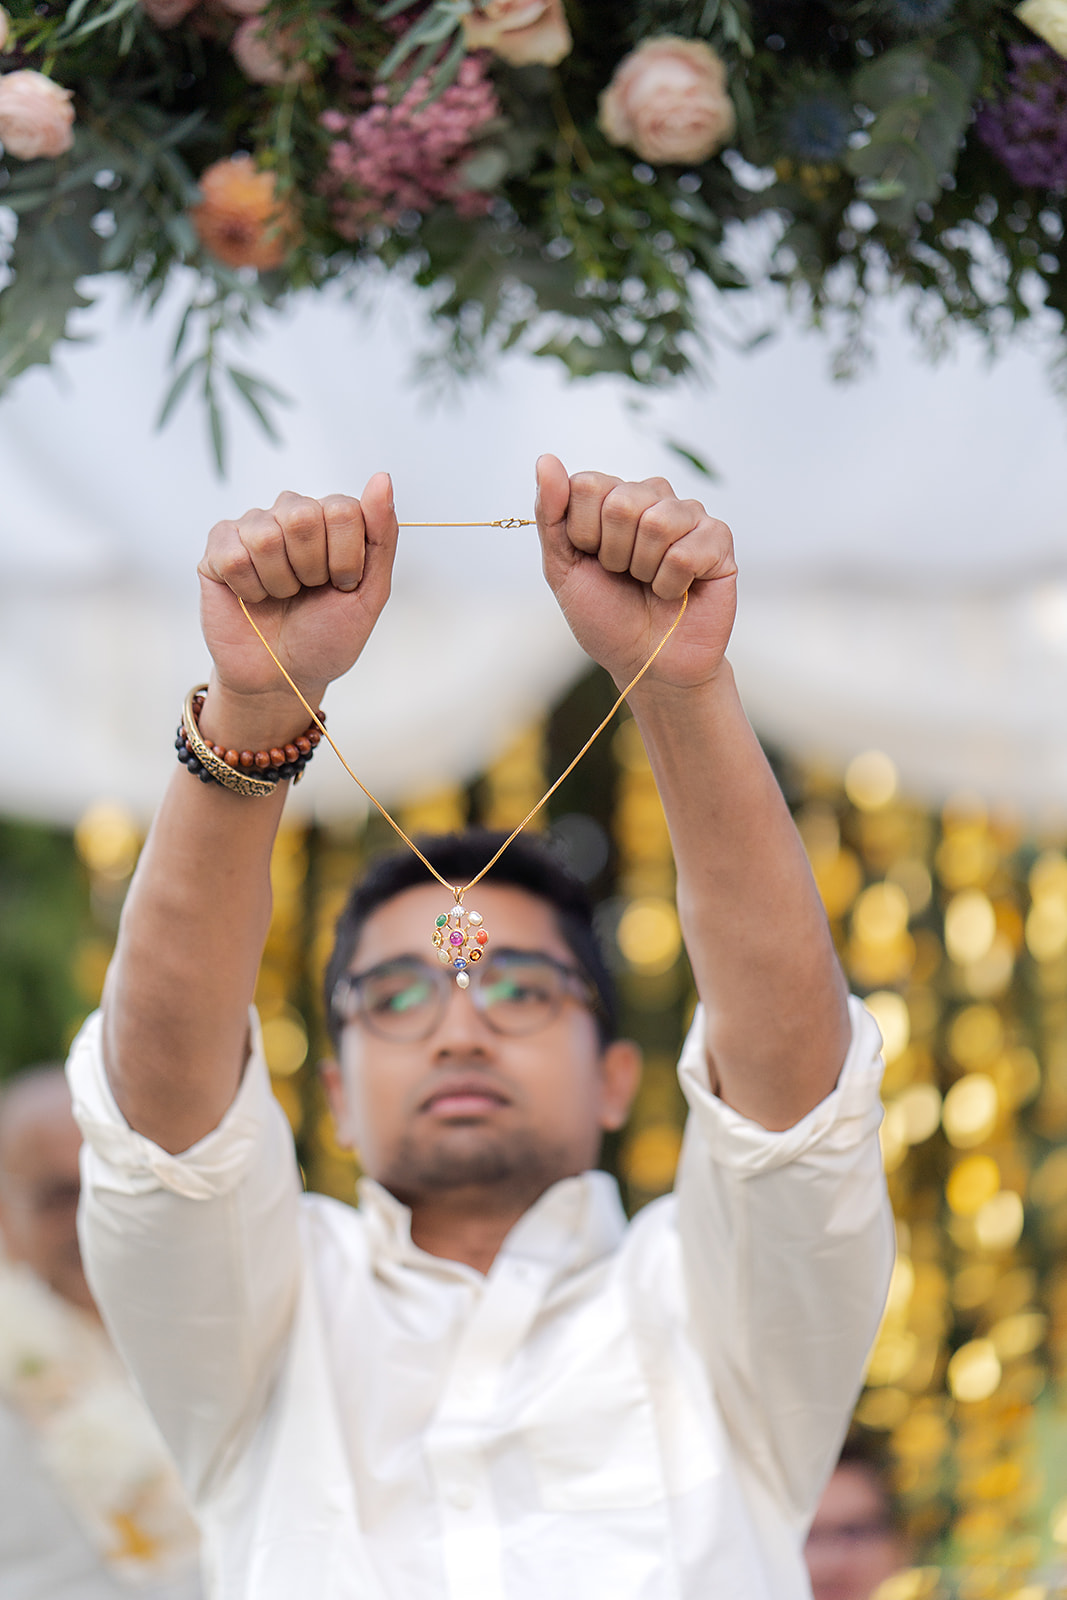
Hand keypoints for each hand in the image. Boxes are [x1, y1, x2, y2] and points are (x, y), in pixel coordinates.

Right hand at [196, 476, 397, 742]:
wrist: (283, 679)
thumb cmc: (327, 637)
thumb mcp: (370, 594)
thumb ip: (381, 536)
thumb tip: (382, 477)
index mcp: (332, 520)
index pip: (342, 509)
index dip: (345, 559)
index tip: (342, 585)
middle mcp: (292, 514)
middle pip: (301, 515)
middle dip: (311, 569)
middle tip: (308, 591)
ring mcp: (253, 528)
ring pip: (265, 536)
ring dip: (279, 583)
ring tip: (280, 597)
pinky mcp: (218, 549)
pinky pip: (232, 555)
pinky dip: (248, 589)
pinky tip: (252, 598)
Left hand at [534, 455, 736, 692]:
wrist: (646, 663)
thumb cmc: (607, 617)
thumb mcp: (563, 568)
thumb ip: (551, 514)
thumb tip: (545, 460)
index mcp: (614, 498)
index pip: (587, 484)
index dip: (583, 533)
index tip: (593, 560)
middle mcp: (653, 498)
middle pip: (622, 502)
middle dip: (614, 554)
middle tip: (625, 576)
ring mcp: (689, 516)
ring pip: (658, 523)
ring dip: (645, 569)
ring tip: (650, 584)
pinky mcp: (719, 541)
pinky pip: (686, 550)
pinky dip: (672, 583)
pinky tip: (678, 592)